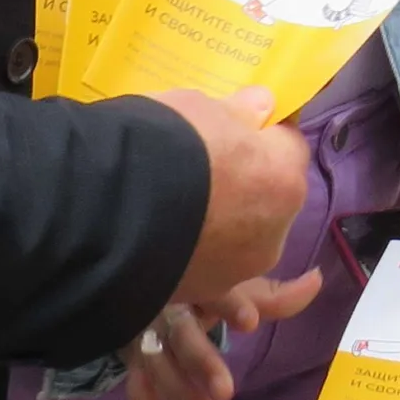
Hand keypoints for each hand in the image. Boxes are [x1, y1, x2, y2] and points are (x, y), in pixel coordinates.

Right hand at [121, 268, 324, 399]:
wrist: (150, 286)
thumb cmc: (206, 290)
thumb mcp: (239, 288)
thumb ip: (276, 295)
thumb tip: (316, 280)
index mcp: (195, 280)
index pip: (209, 286)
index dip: (227, 304)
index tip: (250, 322)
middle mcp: (165, 306)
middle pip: (179, 333)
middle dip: (200, 362)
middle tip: (226, 393)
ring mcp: (146, 337)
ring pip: (157, 368)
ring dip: (181, 397)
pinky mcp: (134, 364)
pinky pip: (139, 394)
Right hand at [154, 86, 310, 312]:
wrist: (111, 211)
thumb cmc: (167, 144)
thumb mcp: (201, 108)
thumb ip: (237, 111)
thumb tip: (262, 105)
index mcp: (284, 177)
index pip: (288, 148)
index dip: (262, 138)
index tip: (238, 131)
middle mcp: (275, 229)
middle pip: (269, 199)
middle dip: (246, 186)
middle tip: (205, 170)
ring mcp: (240, 268)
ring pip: (242, 241)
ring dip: (224, 228)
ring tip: (187, 212)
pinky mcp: (203, 293)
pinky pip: (212, 272)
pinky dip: (200, 259)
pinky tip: (177, 246)